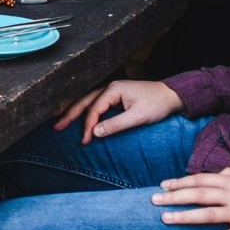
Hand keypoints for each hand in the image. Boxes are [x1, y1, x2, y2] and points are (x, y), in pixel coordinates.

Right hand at [53, 79, 183, 143]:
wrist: (173, 95)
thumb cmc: (158, 104)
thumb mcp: (138, 117)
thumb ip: (115, 124)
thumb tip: (95, 132)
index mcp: (113, 90)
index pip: (94, 109)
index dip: (88, 126)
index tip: (85, 140)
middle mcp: (109, 88)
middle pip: (84, 101)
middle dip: (69, 115)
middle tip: (56, 126)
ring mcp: (112, 91)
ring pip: (88, 101)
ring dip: (75, 112)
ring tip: (61, 120)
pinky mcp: (116, 95)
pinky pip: (96, 103)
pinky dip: (86, 110)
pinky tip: (80, 116)